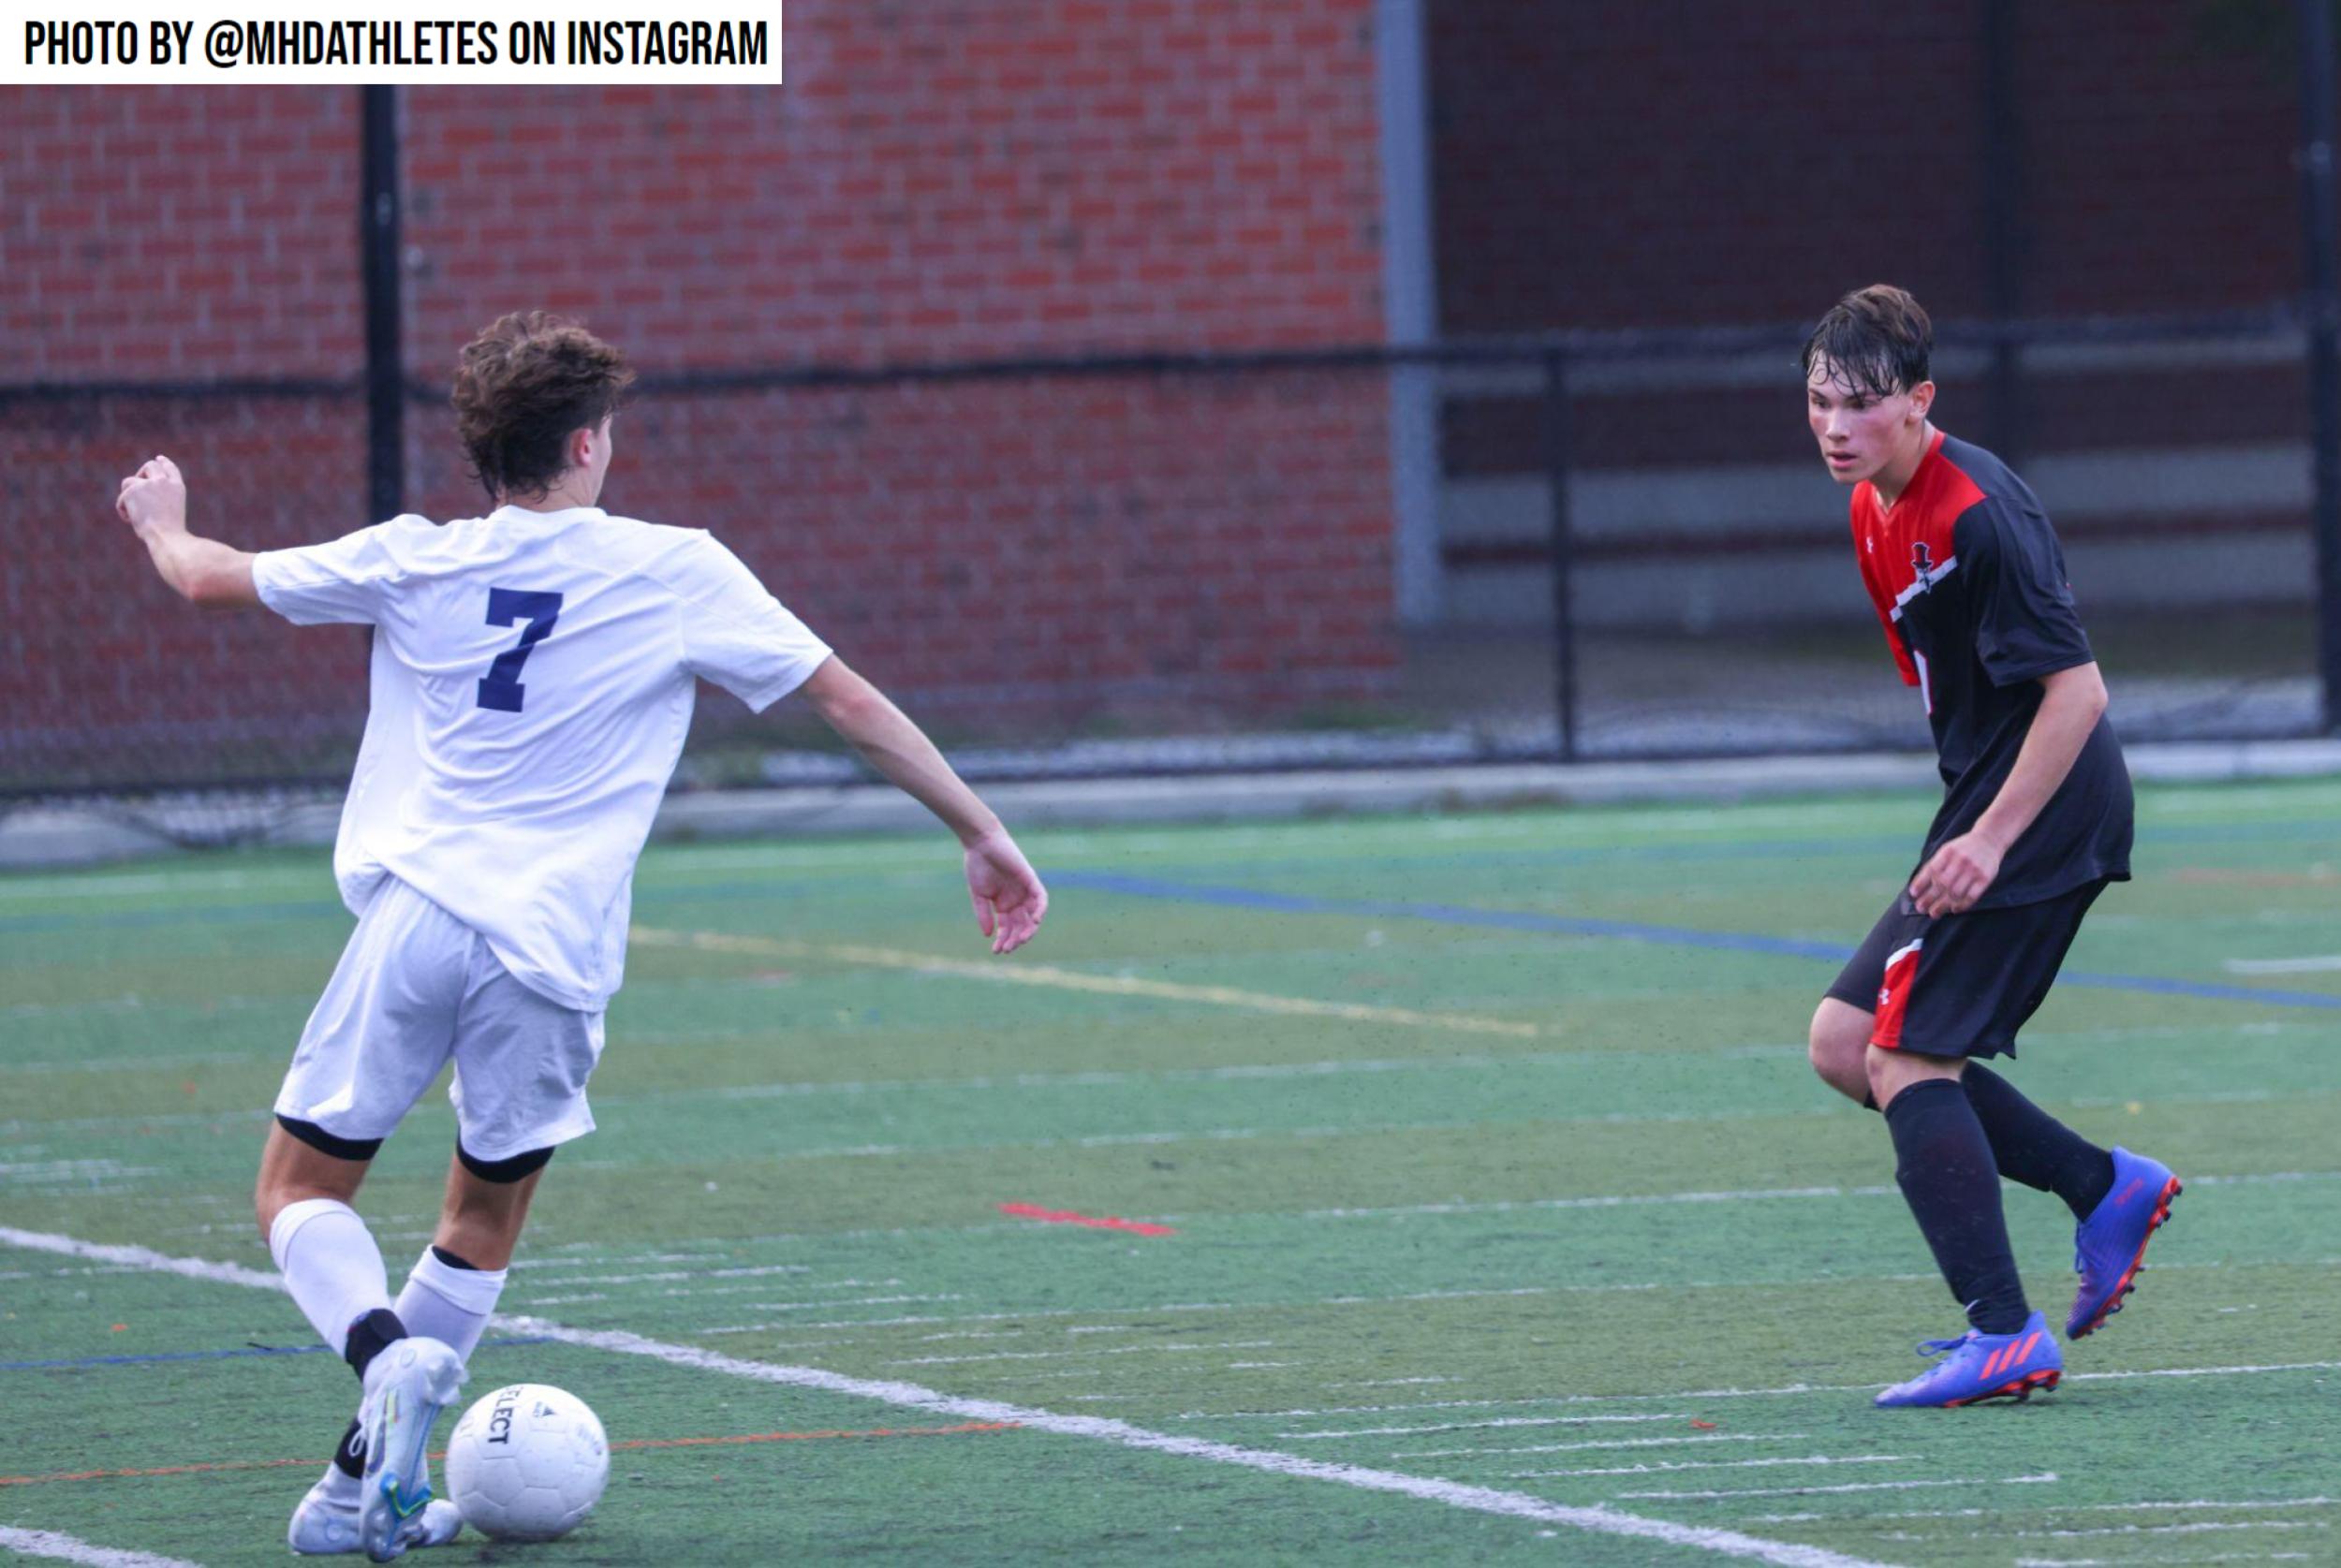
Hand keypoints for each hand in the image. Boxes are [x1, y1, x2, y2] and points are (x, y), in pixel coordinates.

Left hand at [117, 455, 187, 536]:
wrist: (166, 536)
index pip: (170, 469)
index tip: (159, 458)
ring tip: (134, 513)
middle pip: (150, 466)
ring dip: (128, 496)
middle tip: (135, 486)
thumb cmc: (170, 532)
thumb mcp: (170, 512)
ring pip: (129, 481)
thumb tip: (140, 497)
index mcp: (178, 487)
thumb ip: (160, 499)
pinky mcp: (132, 491)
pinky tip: (131, 520)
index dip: (164, 463)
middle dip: (141, 473)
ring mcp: (147, 484)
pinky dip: (123, 510)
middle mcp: (163, 482)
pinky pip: (122, 499)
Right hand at [964, 827, 1046, 954]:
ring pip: (1033, 915)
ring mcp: (1024, 890)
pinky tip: (1034, 922)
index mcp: (1003, 903)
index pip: (1007, 927)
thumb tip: (988, 935)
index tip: (996, 951)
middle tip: (1008, 949)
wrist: (981, 843)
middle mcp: (1016, 899)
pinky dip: (1040, 910)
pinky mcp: (1030, 879)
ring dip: (1029, 929)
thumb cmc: (977, 865)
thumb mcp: (979, 894)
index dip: (1003, 940)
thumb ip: (983, 914)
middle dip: (1016, 938)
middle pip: (1021, 924)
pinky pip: (1041, 898)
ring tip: (1021, 940)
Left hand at [1909, 830, 2002, 916]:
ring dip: (1943, 905)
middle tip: (1921, 909)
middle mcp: (1960, 861)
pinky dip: (1961, 905)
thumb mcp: (1946, 850)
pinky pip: (1972, 896)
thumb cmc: (1962, 849)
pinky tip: (1953, 909)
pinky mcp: (1985, 879)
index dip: (1920, 883)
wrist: (1988, 840)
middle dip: (1929, 898)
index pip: (1931, 870)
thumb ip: (1935, 865)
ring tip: (1934, 913)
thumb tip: (1919, 886)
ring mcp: (1973, 870)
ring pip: (1956, 892)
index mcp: (1947, 852)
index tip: (1913, 894)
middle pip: (1942, 884)